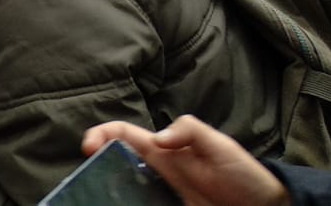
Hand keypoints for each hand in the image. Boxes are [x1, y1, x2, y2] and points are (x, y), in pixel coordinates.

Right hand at [81, 116, 289, 205]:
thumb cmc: (243, 173)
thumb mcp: (219, 145)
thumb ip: (189, 131)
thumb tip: (157, 138)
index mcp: (163, 150)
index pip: (123, 134)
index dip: (101, 134)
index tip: (89, 147)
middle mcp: (157, 172)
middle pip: (114, 163)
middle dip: (95, 167)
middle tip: (86, 179)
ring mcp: (161, 195)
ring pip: (123, 189)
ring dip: (107, 191)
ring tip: (95, 196)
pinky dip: (126, 205)